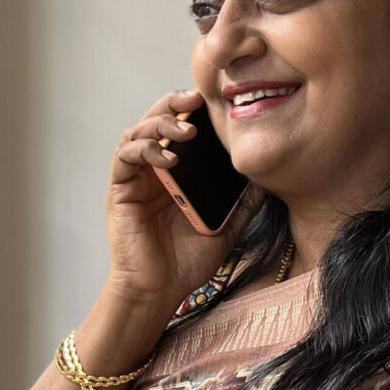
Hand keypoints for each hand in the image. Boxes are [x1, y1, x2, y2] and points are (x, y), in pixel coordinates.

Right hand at [105, 89, 264, 310]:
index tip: (216, 99)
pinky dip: (145, 150)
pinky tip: (168, 158)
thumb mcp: (227, 226)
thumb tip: (269, 178)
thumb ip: (244, 202)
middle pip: (157, 119)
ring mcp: (136, 177)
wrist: (160, 291)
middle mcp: (154, 168)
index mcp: (178, 171)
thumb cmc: (189, 260)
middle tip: (196, 98)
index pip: (182, 126)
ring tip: (187, 130)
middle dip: (174, 103)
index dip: (193, 108)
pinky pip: (125, 158)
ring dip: (161, 123)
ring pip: (138, 131)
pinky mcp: (120, 190)